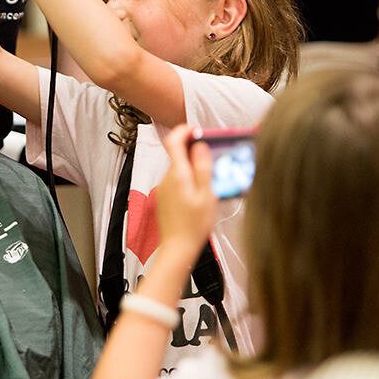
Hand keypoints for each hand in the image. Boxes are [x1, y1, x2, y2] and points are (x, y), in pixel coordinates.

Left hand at [156, 125, 216, 264]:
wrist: (177, 248)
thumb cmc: (194, 225)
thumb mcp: (207, 195)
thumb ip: (203, 167)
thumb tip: (200, 146)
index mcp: (177, 174)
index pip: (173, 141)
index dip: (184, 130)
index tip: (198, 131)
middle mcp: (167, 178)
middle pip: (179, 155)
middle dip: (196, 153)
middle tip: (214, 159)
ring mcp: (164, 187)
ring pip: (180, 169)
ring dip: (194, 169)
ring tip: (212, 181)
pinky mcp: (165, 197)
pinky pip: (178, 181)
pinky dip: (189, 181)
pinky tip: (202, 194)